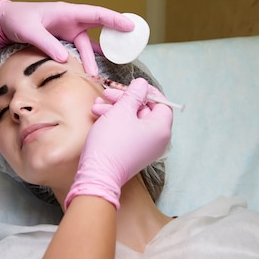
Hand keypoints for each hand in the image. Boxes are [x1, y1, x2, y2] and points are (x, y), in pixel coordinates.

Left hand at [0, 0, 133, 73]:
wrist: (4, 22)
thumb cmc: (16, 20)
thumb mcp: (30, 31)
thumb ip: (47, 43)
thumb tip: (64, 59)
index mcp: (67, 12)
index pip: (97, 14)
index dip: (114, 20)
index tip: (129, 27)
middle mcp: (71, 21)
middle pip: (99, 29)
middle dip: (113, 39)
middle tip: (126, 51)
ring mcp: (68, 31)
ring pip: (87, 46)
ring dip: (92, 59)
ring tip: (95, 75)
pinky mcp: (62, 41)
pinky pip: (78, 51)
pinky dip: (84, 61)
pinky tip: (88, 72)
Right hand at [64, 78, 172, 209]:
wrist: (98, 174)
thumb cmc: (112, 142)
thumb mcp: (122, 111)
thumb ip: (134, 94)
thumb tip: (142, 84)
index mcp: (161, 129)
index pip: (162, 104)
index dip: (147, 92)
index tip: (132, 86)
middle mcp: (157, 140)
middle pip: (145, 111)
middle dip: (124, 100)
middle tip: (108, 93)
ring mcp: (145, 148)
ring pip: (133, 120)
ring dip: (115, 110)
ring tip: (97, 105)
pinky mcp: (132, 153)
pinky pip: (128, 132)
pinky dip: (115, 122)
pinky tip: (98, 115)